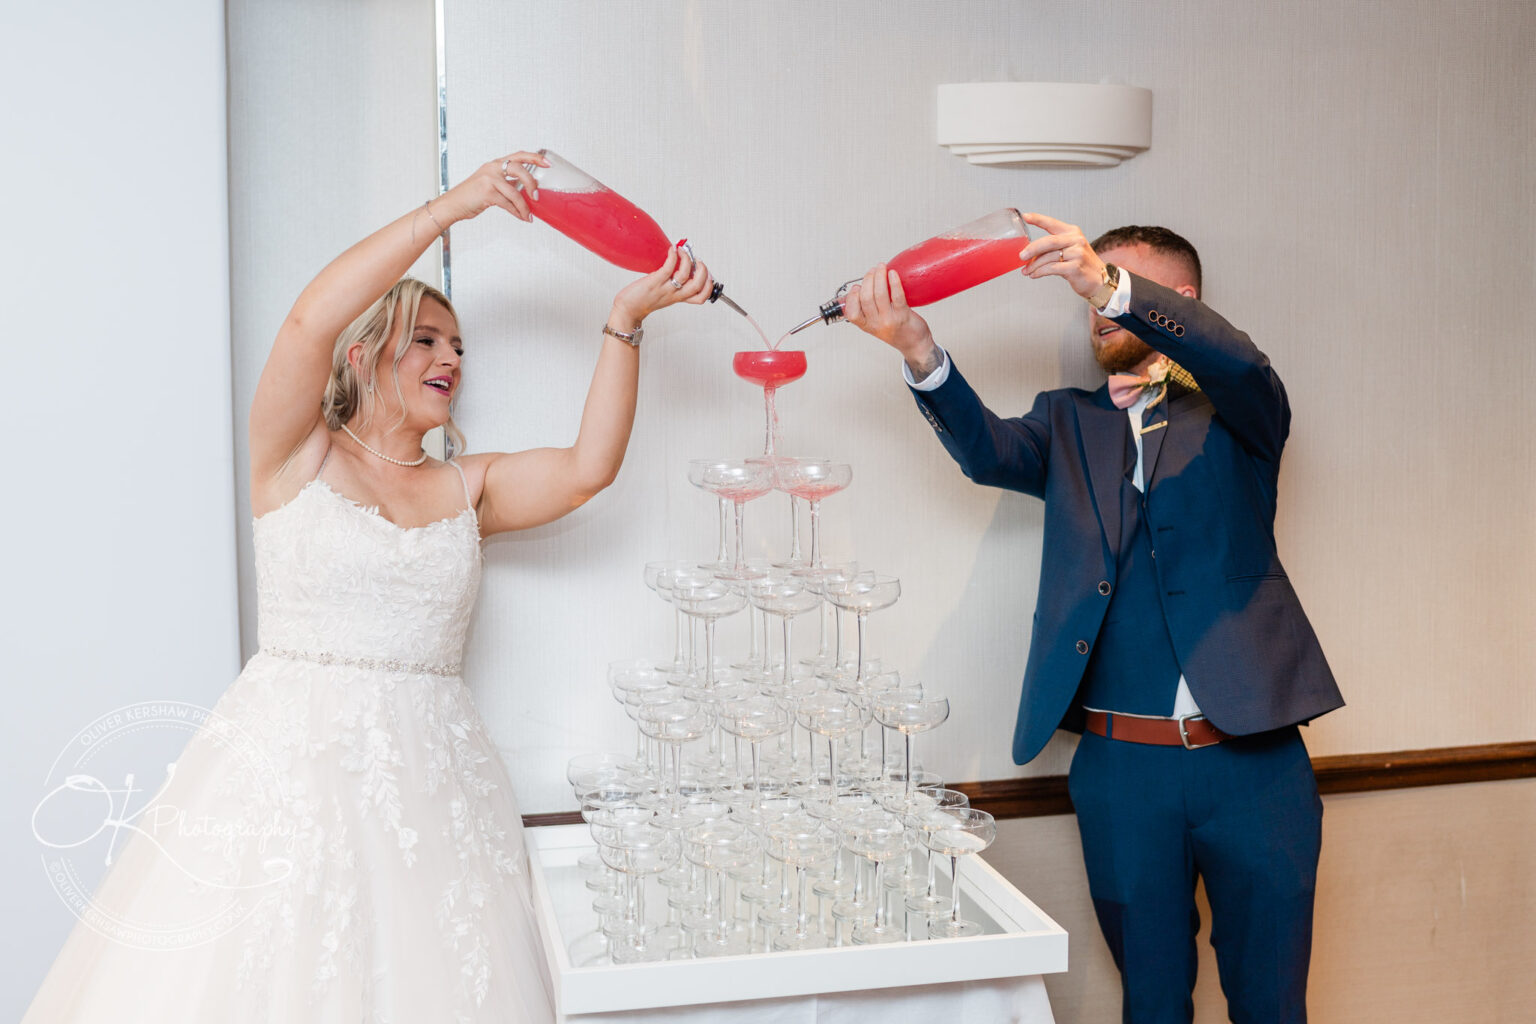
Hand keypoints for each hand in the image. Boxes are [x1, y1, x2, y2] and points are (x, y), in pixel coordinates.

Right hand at [431, 150, 549, 224]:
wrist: (453, 204)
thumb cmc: (473, 196)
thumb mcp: (490, 184)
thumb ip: (507, 184)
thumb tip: (527, 192)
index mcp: (495, 164)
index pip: (518, 156)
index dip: (535, 157)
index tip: (548, 163)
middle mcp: (492, 168)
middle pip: (519, 169)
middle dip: (532, 183)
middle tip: (537, 196)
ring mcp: (489, 180)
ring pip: (515, 192)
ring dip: (524, 206)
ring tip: (528, 215)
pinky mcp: (487, 193)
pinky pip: (508, 204)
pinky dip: (517, 212)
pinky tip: (521, 217)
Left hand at [608, 244, 713, 330]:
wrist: (628, 309)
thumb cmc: (643, 300)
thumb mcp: (664, 295)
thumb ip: (673, 284)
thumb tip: (678, 265)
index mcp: (678, 298)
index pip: (701, 297)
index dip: (709, 286)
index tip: (706, 274)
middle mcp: (674, 295)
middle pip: (698, 286)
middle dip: (703, 270)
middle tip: (698, 261)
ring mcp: (665, 289)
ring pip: (685, 276)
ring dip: (687, 259)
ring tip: (683, 251)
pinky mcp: (654, 282)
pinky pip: (668, 268)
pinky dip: (673, 256)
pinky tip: (673, 250)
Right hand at [842, 264, 935, 364]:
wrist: (915, 345)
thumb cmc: (898, 332)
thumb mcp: (876, 324)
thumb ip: (868, 309)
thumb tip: (865, 286)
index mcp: (867, 326)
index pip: (851, 312)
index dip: (852, 297)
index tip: (857, 287)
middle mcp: (876, 324)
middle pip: (865, 298)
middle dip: (868, 279)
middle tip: (873, 270)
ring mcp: (889, 320)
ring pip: (879, 294)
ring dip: (879, 276)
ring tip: (882, 267)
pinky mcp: (903, 315)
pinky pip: (897, 296)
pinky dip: (894, 282)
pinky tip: (893, 274)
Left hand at [1018, 213, 1107, 299]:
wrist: (1100, 281)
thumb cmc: (1081, 265)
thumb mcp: (1070, 250)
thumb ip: (1053, 248)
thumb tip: (1029, 253)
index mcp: (1072, 232)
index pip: (1052, 223)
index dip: (1037, 219)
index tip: (1024, 216)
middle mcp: (1076, 240)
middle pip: (1048, 241)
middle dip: (1032, 249)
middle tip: (1021, 256)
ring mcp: (1077, 254)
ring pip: (1048, 257)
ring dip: (1034, 265)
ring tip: (1026, 271)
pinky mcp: (1075, 267)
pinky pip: (1051, 268)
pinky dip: (1039, 272)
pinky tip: (1034, 275)